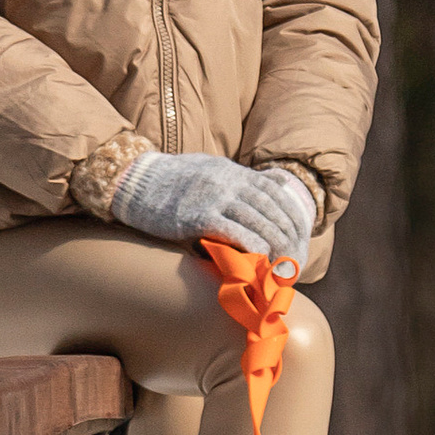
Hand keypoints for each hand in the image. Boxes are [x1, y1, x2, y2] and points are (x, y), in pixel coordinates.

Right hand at [110, 150, 316, 270]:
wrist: (133, 181)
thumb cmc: (168, 182)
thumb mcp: (207, 169)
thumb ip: (235, 180)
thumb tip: (265, 189)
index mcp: (232, 171)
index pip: (276, 190)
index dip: (292, 214)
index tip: (301, 235)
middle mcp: (228, 181)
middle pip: (272, 208)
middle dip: (288, 235)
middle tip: (296, 257)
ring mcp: (214, 196)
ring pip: (257, 221)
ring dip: (275, 245)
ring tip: (283, 265)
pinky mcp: (198, 215)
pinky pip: (234, 231)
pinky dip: (252, 246)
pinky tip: (260, 260)